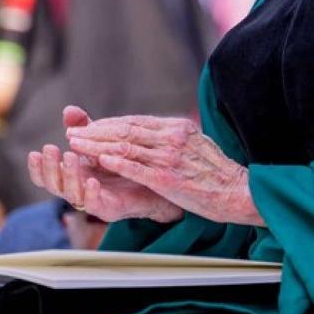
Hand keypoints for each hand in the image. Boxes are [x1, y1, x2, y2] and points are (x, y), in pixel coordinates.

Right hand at [28, 143, 183, 223]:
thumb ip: (84, 128)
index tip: (35, 152)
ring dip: (69, 176)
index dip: (37, 167)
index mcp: (72, 174)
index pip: (46, 176)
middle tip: (49, 149)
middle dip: (49, 168)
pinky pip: (95, 204)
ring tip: (70, 157)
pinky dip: (91, 193)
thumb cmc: (122, 163)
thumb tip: (68, 110)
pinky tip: (92, 180)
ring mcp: (93, 201)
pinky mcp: (110, 209)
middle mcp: (78, 189)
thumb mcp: (101, 143)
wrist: (153, 182)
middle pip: (53, 185)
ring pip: (72, 195)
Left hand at [66, 114, 262, 226]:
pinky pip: (134, 167)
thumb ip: (175, 138)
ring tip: (76, 146)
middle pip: (125, 130)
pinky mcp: (166, 178)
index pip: (136, 121)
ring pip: (124, 146)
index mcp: (179, 128)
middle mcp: (172, 137)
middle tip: (74, 133)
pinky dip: (113, 162)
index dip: (109, 124)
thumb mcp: (197, 145)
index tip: (90, 127)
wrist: (239, 191)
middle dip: (95, 131)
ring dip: (96, 145)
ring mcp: (169, 157)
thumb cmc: (218, 173)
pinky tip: (97, 161)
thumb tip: (155, 135)